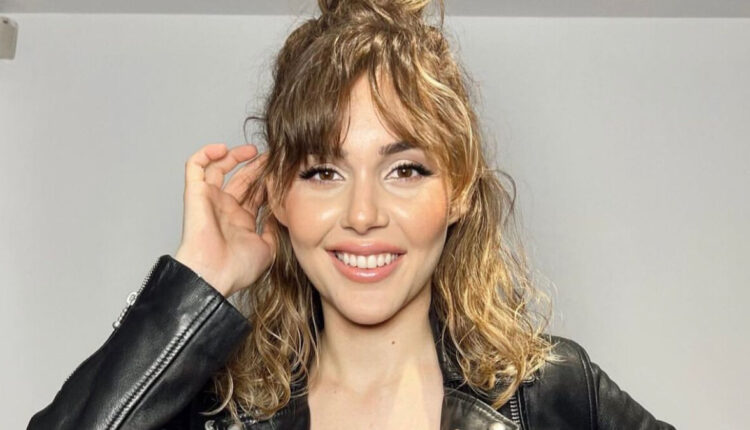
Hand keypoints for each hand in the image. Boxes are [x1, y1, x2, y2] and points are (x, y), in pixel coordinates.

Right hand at [174, 143, 275, 296]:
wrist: (214, 275)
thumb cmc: (236, 269)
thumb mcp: (267, 250)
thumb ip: (274, 230)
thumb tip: (280, 214)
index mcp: (241, 222)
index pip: (256, 194)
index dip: (268, 181)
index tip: (283, 171)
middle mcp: (225, 209)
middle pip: (241, 179)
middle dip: (257, 166)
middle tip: (273, 156)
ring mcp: (210, 200)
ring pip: (219, 168)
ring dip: (234, 156)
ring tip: (252, 150)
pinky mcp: (195, 193)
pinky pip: (195, 167)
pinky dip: (205, 154)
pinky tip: (223, 149)